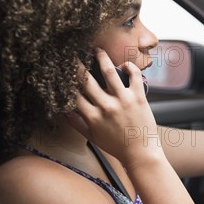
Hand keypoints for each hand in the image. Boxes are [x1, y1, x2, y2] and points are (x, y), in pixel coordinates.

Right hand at [67, 48, 162, 167]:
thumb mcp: (92, 137)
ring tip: (97, 50)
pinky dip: (129, 66)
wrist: (141, 154)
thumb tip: (63, 111)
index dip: (66, 81)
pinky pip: (134, 75)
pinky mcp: (139, 97)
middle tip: (73, 54)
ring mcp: (123, 100)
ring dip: (101, 57)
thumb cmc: (116, 146)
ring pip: (109, 71)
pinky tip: (124, 65)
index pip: (74, 94)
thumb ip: (77, 123)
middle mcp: (106, 106)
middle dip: (77, 65)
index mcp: (93, 117)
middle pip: (86, 80)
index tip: (62, 71)